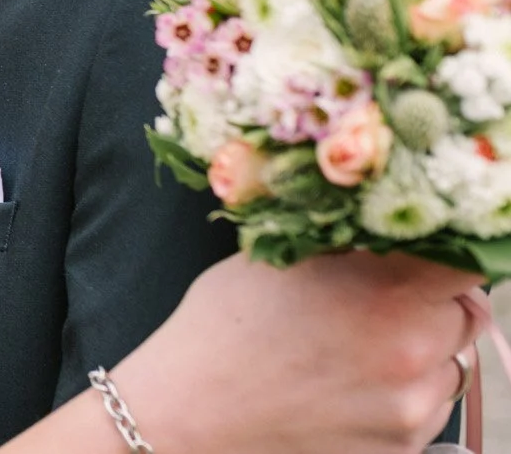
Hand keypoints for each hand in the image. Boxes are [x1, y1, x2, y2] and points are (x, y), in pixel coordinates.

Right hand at [116, 251, 486, 453]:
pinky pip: (428, 409)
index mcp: (385, 291)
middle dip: (427, 303)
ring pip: (449, 365)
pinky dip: (400, 394)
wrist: (189, 412)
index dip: (450, 248)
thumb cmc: (220, 330)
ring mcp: (411, 407)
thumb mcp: (276, 261)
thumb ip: (345, 245)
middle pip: (462, 314)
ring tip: (349, 350)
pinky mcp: (403, 447)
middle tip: (373, 302)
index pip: (467, 260)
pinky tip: (345, 385)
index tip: (430, 248)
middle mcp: (411, 351)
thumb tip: (387, 224)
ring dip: (418, 352)